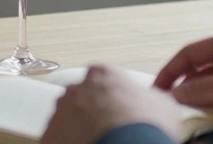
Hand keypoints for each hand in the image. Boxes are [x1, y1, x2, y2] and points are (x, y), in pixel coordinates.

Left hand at [42, 64, 182, 143]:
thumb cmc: (145, 126)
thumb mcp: (163, 105)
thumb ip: (151, 97)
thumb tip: (153, 102)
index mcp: (101, 74)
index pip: (103, 80)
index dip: (113, 97)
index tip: (121, 110)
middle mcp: (75, 90)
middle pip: (81, 99)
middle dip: (93, 112)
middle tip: (110, 130)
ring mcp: (59, 114)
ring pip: (67, 120)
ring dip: (79, 130)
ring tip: (99, 142)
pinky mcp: (49, 138)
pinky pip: (57, 140)